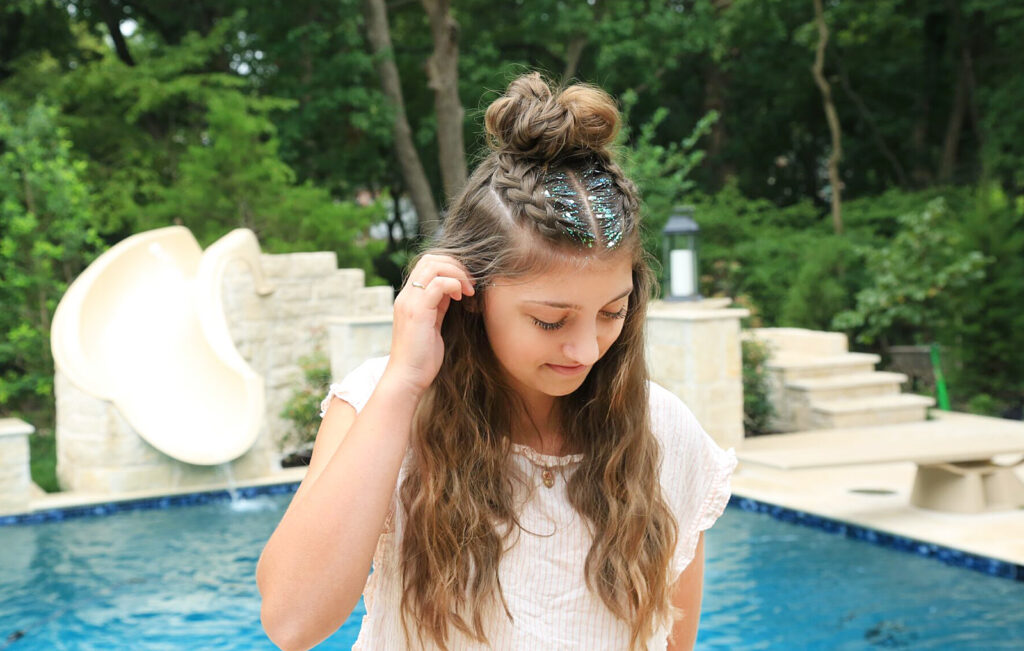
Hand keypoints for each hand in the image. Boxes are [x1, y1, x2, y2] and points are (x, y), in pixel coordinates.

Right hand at [384, 254, 474, 394]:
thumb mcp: (433, 325)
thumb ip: (439, 306)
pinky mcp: (418, 311)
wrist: (407, 378)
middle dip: (456, 265)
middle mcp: (406, 296)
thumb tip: (453, 291)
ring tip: (468, 290)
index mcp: (409, 298)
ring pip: (434, 266)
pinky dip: (454, 285)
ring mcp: (410, 302)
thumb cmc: (422, 358)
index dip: (450, 267)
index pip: (427, 264)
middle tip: (471, 283)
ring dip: (457, 273)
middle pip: (430, 259)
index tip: (466, 284)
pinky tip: (461, 298)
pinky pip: (438, 284)